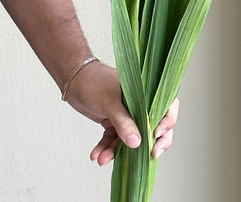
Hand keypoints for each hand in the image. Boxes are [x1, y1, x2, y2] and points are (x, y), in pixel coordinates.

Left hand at [64, 60, 179, 165]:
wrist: (73, 81)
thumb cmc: (94, 82)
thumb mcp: (110, 102)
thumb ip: (123, 122)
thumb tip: (137, 143)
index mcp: (145, 92)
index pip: (166, 107)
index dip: (167, 122)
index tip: (156, 136)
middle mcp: (139, 104)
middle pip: (152, 127)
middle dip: (149, 144)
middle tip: (149, 157)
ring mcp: (126, 114)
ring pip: (129, 137)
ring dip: (117, 151)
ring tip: (103, 158)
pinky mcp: (113, 121)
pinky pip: (114, 139)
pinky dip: (106, 148)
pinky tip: (97, 155)